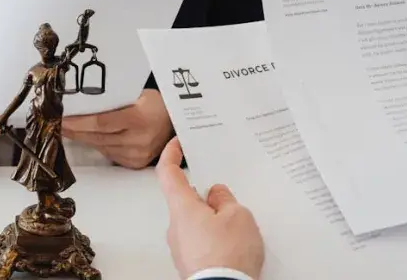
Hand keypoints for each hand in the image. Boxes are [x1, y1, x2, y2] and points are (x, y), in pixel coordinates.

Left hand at [62, 89, 172, 168]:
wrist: (176, 122)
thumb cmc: (155, 104)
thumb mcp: (137, 95)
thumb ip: (112, 101)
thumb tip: (81, 102)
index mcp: (139, 119)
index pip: (101, 123)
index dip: (78, 122)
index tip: (61, 118)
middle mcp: (139, 140)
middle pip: (97, 137)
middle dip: (74, 130)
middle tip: (56, 123)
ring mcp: (137, 155)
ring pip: (100, 146)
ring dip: (82, 138)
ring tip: (66, 129)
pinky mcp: (134, 163)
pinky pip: (108, 153)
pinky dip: (96, 144)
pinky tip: (86, 137)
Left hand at [156, 137, 263, 278]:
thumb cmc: (228, 255)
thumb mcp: (238, 216)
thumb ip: (226, 200)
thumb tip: (216, 196)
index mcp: (182, 207)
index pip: (167, 173)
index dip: (170, 154)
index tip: (177, 143)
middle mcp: (175, 226)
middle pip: (186, 200)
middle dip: (207, 197)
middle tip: (229, 199)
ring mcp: (181, 246)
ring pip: (196, 222)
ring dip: (214, 220)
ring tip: (238, 228)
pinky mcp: (190, 262)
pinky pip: (201, 242)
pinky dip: (215, 238)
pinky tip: (233, 245)